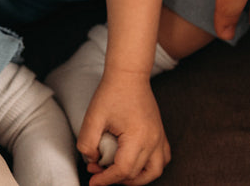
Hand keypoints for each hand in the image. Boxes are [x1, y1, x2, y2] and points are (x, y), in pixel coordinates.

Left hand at [77, 71, 169, 185]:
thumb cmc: (112, 92)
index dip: (105, 180)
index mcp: (137, 137)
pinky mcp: (160, 133)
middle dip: (114, 178)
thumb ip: (87, 143)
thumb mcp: (93, 118)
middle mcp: (153, 140)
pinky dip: (149, 167)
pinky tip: (134, 163)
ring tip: (118, 174)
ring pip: (154, 171)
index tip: (93, 182)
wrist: (129, 74)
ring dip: (136, 178)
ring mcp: (159, 137)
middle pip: (135, 173)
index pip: (123, 170)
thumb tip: (93, 160)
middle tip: (97, 170)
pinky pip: (162, 159)